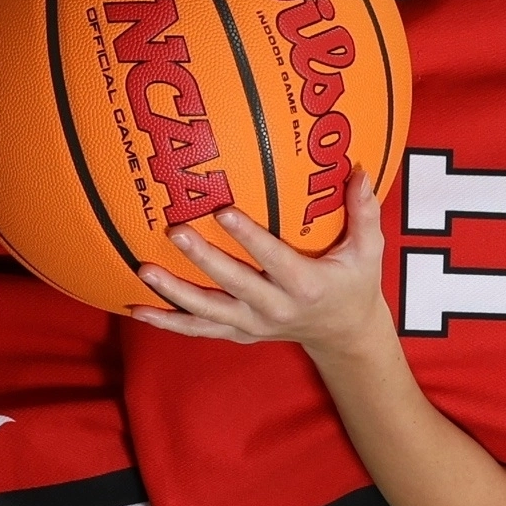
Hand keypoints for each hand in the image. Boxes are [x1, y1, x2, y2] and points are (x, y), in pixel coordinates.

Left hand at [128, 174, 393, 355]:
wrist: (343, 335)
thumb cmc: (355, 284)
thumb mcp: (369, 252)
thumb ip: (363, 212)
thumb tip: (361, 170)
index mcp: (306, 285)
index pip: (273, 259)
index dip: (249, 237)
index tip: (224, 211)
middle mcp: (276, 308)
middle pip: (234, 284)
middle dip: (203, 259)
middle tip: (175, 232)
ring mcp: (254, 325)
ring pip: (208, 311)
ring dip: (174, 292)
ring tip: (144, 270)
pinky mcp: (238, 333)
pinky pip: (198, 329)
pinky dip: (167, 322)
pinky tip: (137, 309)